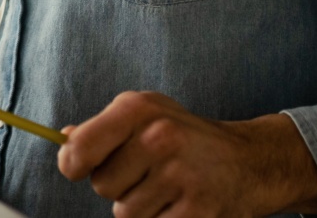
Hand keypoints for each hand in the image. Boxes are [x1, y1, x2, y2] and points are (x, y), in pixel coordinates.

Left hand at [57, 91, 316, 216]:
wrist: (252, 161)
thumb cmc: (188, 137)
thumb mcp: (148, 114)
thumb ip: (104, 127)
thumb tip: (64, 140)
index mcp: (138, 109)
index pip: (80, 148)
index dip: (72, 163)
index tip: (75, 168)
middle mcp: (159, 138)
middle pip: (102, 186)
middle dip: (118, 186)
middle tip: (148, 173)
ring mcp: (180, 175)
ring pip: (126, 213)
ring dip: (142, 208)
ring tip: (168, 188)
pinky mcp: (197, 211)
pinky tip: (183, 204)